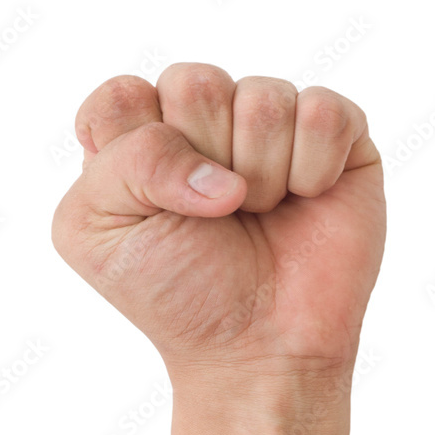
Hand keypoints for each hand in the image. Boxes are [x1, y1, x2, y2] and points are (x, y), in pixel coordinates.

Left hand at [52, 63, 385, 382]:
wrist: (257, 352)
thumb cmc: (178, 297)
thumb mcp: (98, 231)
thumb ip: (124, 159)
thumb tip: (222, 172)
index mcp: (140, 142)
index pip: (123, 95)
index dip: (137, 152)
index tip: (150, 212)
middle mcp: (206, 126)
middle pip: (195, 82)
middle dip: (202, 162)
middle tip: (215, 218)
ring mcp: (272, 130)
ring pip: (264, 98)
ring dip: (259, 176)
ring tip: (259, 217)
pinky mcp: (336, 142)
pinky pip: (324, 113)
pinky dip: (312, 170)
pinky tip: (304, 203)